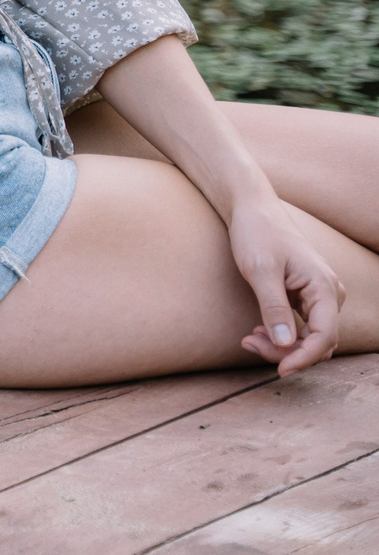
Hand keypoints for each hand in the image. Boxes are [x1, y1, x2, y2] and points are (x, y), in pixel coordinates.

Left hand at [226, 194, 344, 376]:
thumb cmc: (257, 233)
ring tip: (249, 339)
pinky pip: (301, 327)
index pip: (325, 336)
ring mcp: (319, 297)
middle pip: (318, 341)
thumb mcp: (260, 270)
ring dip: (283, 346)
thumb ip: (274, 308)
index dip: (304, 358)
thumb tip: (286, 344)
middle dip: (287, 352)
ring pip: (310, 337)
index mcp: (325, 287)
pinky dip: (282, 335)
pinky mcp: (306, 297)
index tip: (279, 371)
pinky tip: (258, 332)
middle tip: (249, 345)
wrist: (253, 209)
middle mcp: (329, 295)